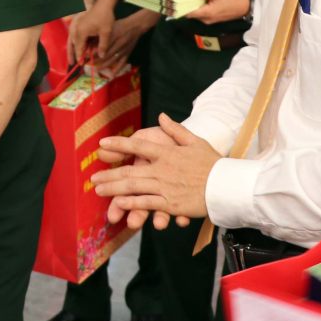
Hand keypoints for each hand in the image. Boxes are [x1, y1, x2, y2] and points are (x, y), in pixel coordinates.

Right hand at [68, 3, 114, 63]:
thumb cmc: (105, 17)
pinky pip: (73, 35)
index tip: (80, 64)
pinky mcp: (77, 23)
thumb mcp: (106, 32)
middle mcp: (76, 29)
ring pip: (71, 40)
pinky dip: (74, 42)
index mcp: (81, 32)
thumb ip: (103, 45)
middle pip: (72, 44)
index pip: (79, 48)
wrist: (103, 4)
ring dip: (71, 48)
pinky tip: (76, 47)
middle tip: (71, 63)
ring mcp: (75, 25)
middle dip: (72, 54)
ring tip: (71, 57)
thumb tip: (102, 56)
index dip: (79, 57)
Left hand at [92, 113, 219, 225]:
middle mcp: (163, 169)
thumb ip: (176, 130)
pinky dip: (132, 202)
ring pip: (134, 187)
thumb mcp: (195, 141)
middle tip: (92, 178)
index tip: (103, 143)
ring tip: (98, 190)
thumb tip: (161, 116)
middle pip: (130, 170)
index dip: (119, 143)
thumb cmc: (213, 163)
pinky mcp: (171, 203)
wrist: (228, 185)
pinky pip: (148, 202)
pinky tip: (119, 203)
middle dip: (109, 174)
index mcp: (167, 153)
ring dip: (114, 189)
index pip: (138, 145)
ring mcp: (165, 187)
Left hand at [93, 10, 158, 72]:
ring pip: (113, 59)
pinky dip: (117, 69)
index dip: (94, 52)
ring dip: (104, 65)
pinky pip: (122, 62)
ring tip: (96, 69)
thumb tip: (90, 43)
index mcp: (113, 36)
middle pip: (106, 54)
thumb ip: (102, 35)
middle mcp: (118, 43)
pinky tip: (112, 75)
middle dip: (97, 60)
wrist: (135, 26)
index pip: (102, 46)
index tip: (87, 55)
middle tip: (89, 64)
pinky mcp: (128, 53)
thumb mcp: (109, 27)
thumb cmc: (120, 25)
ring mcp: (124, 49)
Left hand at [185, 0, 250, 23]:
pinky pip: (201, 14)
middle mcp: (206, 19)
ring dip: (192, 6)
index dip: (181, 7)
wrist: (245, 6)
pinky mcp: (211, 19)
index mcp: (208, 12)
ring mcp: (209, 20)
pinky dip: (198, 7)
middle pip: (191, 13)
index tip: (175, 0)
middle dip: (186, 4)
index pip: (189, 13)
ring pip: (196, 14)